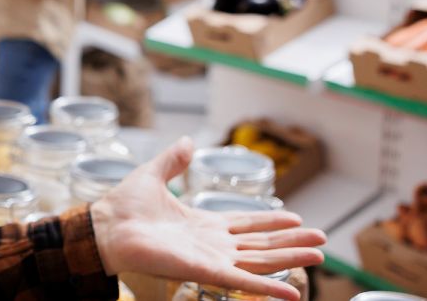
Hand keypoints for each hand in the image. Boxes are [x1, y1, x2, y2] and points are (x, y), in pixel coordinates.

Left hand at [90, 138, 324, 300]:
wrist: (105, 225)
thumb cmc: (124, 206)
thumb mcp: (153, 175)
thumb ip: (172, 160)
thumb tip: (187, 141)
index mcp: (203, 223)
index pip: (245, 225)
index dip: (270, 224)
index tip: (297, 219)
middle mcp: (212, 244)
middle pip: (260, 245)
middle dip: (290, 243)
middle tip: (321, 241)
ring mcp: (210, 258)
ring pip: (259, 261)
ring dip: (289, 259)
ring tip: (318, 255)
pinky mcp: (205, 270)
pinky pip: (242, 280)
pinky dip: (267, 287)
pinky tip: (291, 292)